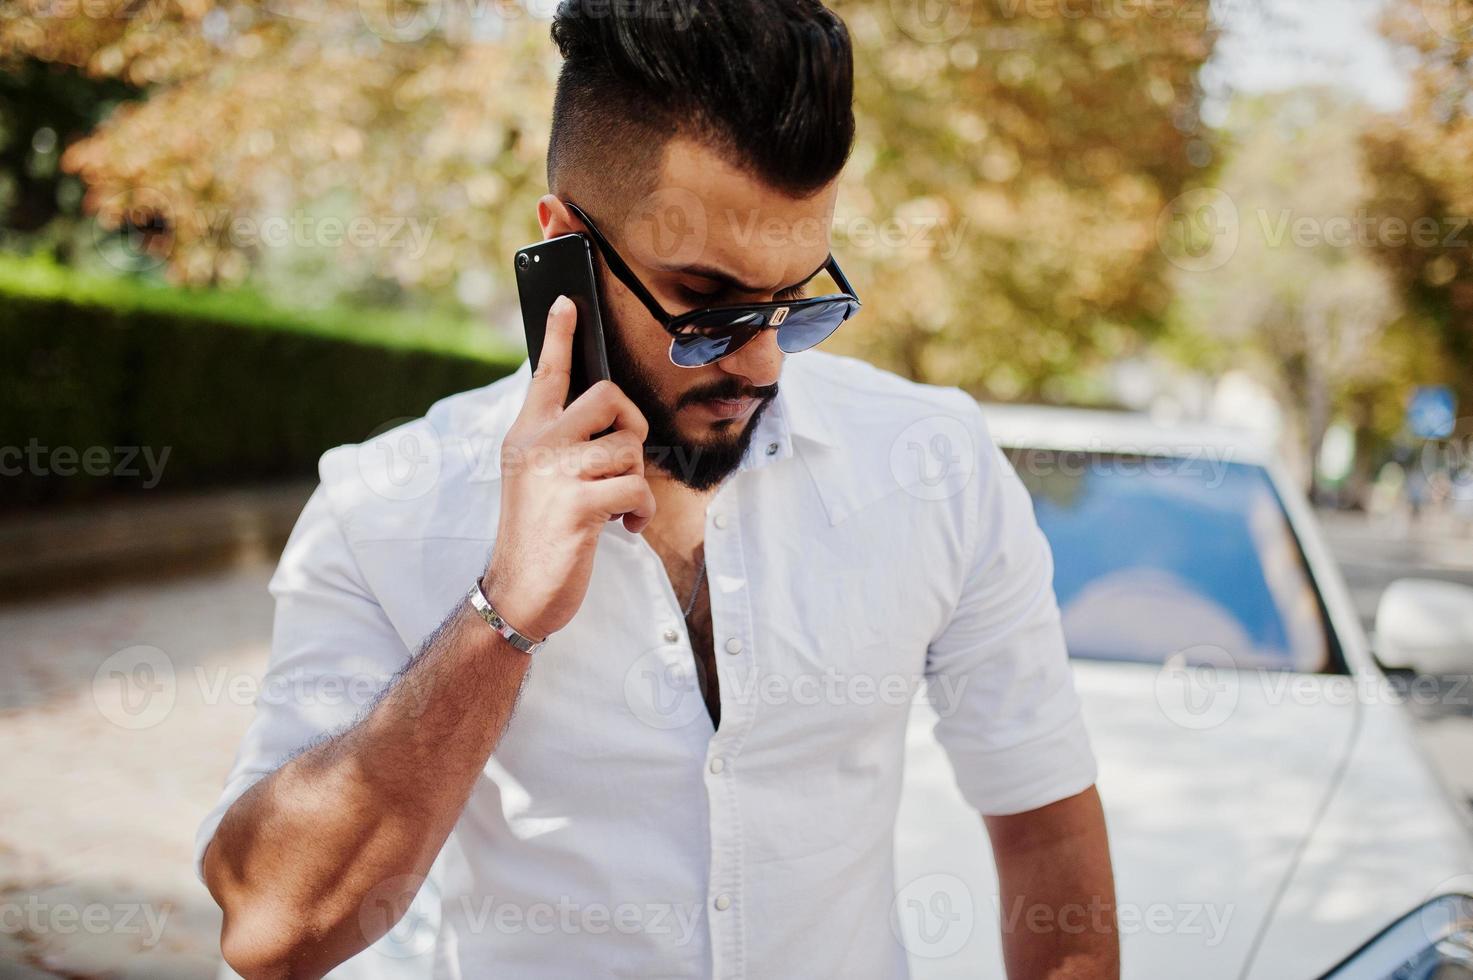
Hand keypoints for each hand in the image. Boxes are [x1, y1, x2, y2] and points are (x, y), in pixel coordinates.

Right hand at [482, 295, 654, 640]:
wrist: (518, 591)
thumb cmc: (539, 534)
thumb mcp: (537, 478)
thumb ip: (562, 443)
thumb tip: (608, 419)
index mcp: (527, 434)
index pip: (547, 374)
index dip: (561, 335)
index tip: (569, 301)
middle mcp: (537, 445)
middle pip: (610, 398)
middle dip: (632, 430)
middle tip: (621, 462)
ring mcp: (556, 473)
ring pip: (629, 448)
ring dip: (635, 481)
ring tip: (614, 506)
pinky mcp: (578, 504)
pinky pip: (636, 487)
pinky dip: (640, 511)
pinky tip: (624, 526)